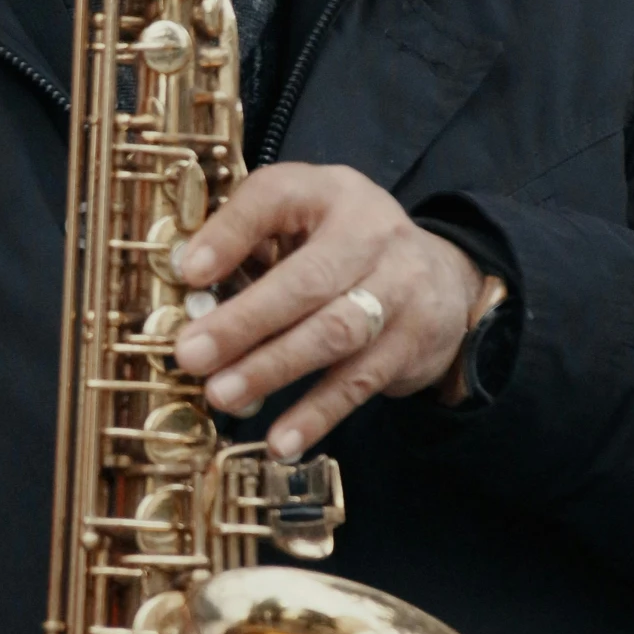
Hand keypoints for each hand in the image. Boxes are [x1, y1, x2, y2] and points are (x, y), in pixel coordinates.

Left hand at [172, 163, 483, 458]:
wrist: (445, 279)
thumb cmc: (345, 249)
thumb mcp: (304, 223)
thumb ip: (250, 244)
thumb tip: (188, 289)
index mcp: (329, 192)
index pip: (276, 197)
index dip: (231, 233)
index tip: (189, 272)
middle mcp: (371, 233)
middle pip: (307, 279)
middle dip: (244, 321)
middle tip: (190, 353)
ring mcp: (399, 289)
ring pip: (334, 333)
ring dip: (273, 368)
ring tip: (222, 395)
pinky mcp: (411, 342)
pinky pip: (358, 383)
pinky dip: (317, 414)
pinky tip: (280, 441)